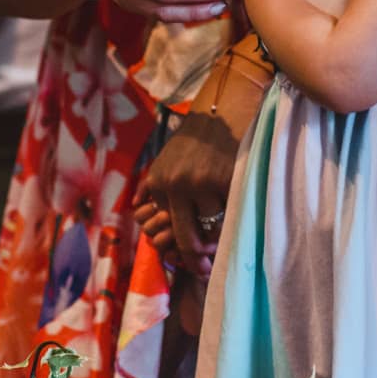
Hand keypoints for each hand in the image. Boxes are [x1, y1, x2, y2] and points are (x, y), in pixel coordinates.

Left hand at [141, 64, 265, 269]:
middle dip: (194, 257)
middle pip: (183, 237)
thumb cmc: (196, 139)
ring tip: (224, 227)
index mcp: (158, 182)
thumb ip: (153, 189)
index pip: (164, 228)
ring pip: (211, 226)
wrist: (223, 109)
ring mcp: (199, 184)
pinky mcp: (223, 181)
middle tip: (204, 268)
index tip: (190, 260)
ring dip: (218, 230)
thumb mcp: (165, 161)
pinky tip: (235, 206)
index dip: (177, 249)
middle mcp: (174, 185)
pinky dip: (233, 214)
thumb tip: (142, 217)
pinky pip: (229, 212)